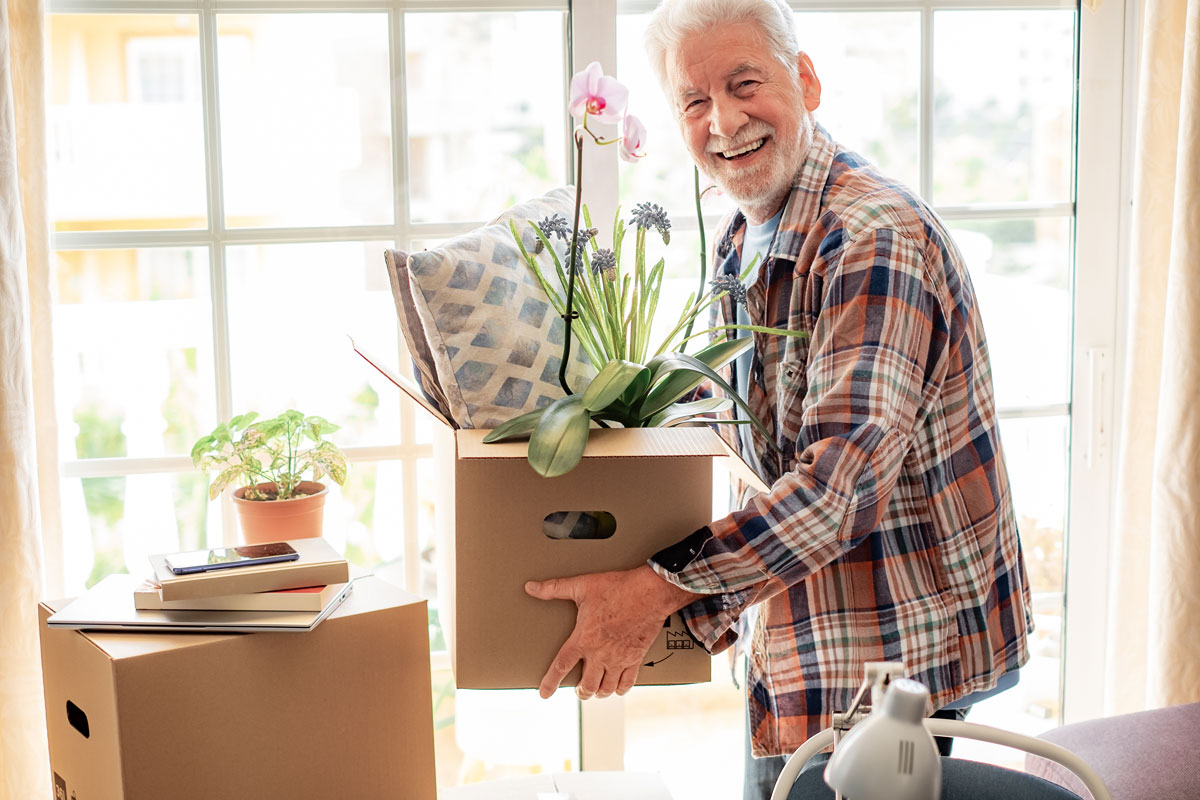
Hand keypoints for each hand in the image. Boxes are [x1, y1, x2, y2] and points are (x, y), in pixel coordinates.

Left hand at [525, 565, 700, 699]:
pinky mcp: (635, 659)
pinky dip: (619, 689)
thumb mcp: (582, 585)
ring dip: (598, 692)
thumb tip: (531, 587)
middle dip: (580, 691)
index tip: (544, 693)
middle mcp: (600, 654)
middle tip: (578, 689)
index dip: (550, 682)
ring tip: (594, 690)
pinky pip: (627, 684)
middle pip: (586, 685)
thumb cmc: (617, 588)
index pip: (561, 666)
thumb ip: (554, 588)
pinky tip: (616, 687)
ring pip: (605, 689)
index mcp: (583, 639)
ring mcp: (619, 659)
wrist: (650, 593)